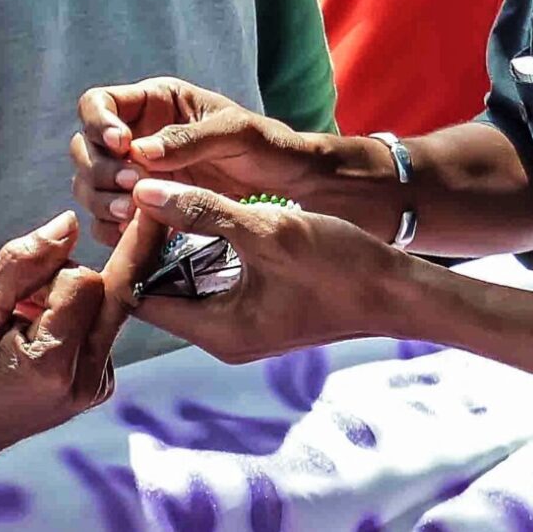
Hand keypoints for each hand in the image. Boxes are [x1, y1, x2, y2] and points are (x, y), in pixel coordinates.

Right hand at [0, 213, 130, 470]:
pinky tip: (40, 338)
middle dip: (68, 282)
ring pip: (108, 308)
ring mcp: (99, 387)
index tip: (22, 290)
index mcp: (54, 362)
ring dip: (72, 303)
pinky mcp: (101, 386)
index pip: (85, 281)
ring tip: (26, 325)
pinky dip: (75, 322)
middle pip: (109, 292)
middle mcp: (87, 379)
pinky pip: (102, 329)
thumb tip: (71, 222)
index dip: (52, 274)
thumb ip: (24, 260)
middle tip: (25, 303)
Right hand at [72, 78, 331, 244]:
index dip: (98, 123)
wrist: (289, 185)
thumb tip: (138, 151)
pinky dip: (112, 229)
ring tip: (132, 213)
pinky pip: (107, 220)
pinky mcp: (143, 208)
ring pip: (89, 185)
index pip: (97, 104)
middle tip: (132, 185)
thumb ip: (189, 138)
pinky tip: (134, 234)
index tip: (121, 144)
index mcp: (153, 103)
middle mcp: (135, 136)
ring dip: (101, 200)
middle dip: (99, 169)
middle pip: (84, 149)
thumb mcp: (235, 132)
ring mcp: (135, 175)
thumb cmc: (267, 145)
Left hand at [123, 180, 403, 362]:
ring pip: (185, 286)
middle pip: (158, 292)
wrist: (399, 292)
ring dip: (175, 247)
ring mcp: (240, 330)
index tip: (140, 203)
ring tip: (171, 201)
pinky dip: (201, 254)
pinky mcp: (257, 316)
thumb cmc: (340, 265)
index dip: (133, 248)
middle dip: (150, 246)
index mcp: (217, 332)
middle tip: (150, 197)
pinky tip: (204, 218)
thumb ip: (202, 211)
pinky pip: (211, 285)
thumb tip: (144, 192)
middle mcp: (222, 339)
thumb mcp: (267, 230)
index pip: (140, 296)